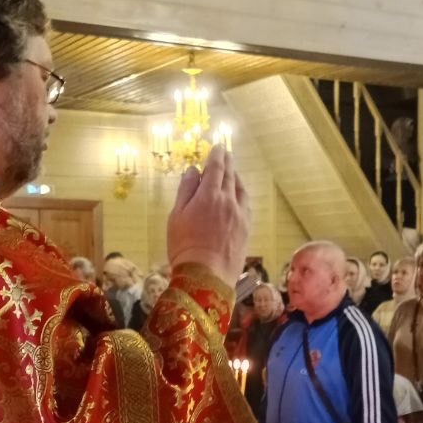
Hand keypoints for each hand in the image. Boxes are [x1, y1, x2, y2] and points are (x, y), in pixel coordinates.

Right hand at [166, 145, 250, 287]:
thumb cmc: (184, 246)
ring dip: (236, 177)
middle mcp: (228, 201)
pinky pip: (246, 204)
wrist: (206, 275)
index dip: (217, 155)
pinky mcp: (246, 228)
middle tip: (226, 153)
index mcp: (209, 195)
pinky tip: (239, 196)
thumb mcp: (176, 216)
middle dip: (227, 162)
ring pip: (241, 189)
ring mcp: (240, 215)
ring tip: (232, 172)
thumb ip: (186, 191)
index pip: (216, 168)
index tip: (218, 146)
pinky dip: (242, 194)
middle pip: (230, 175)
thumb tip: (193, 170)